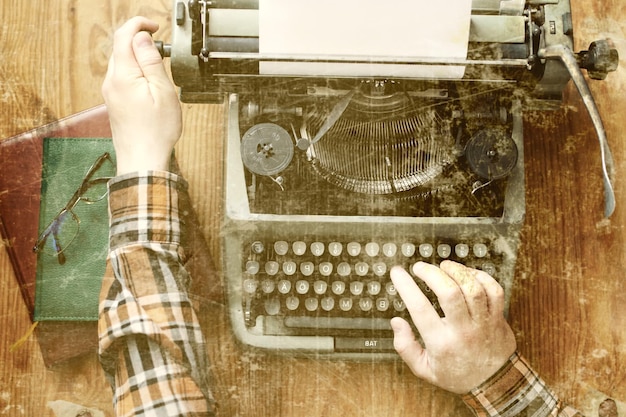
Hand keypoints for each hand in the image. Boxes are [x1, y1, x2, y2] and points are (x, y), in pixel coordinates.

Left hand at [101, 17, 181, 174]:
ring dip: (138, 56)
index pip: (124, 35)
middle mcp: (111, 82)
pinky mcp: (114, 101)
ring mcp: (110, 92)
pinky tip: (149, 82)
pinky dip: (135, 70)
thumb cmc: (156, 132)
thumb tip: (143, 39)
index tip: (155, 27)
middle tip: (161, 49)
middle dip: (140, 39)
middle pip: (120, 47)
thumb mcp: (163, 92)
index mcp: (123, 76)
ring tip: (158, 67)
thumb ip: (151, 62)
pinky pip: (122, 76)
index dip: (139, 24)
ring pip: (121, 61)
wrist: (143, 159)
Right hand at [390, 261, 516, 393]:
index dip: (406, 286)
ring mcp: (483, 323)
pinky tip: (467, 275)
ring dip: (456, 271)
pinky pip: (494, 290)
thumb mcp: (424, 369)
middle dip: (431, 273)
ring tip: (444, 266)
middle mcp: (462, 331)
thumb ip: (405, 347)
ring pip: (472, 288)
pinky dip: (480, 277)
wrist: (494, 385)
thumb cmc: (456, 374)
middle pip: (449, 292)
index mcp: (441, 343)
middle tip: (420, 267)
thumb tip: (397, 322)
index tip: (397, 273)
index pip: (420, 308)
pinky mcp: (498, 318)